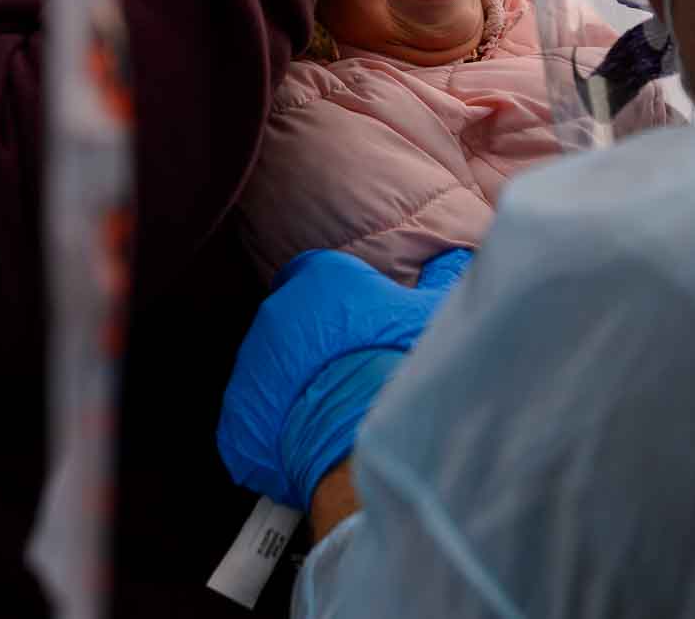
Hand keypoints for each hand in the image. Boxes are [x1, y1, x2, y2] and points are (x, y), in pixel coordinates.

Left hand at [218, 248, 470, 509]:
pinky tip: (312, 438)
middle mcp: (276, 310)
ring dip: (297, 381)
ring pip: (272, 366)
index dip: (335, 296)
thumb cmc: (402, 362)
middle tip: (351, 367)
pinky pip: (257, 416)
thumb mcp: (435, 314)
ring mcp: (251, 362)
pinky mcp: (237, 414)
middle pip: (293, 320)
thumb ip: (442, 278)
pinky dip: (280, 425)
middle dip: (315, 340)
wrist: (364, 433)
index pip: (316, 273)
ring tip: (335, 407)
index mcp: (320, 277)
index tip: (356, 318)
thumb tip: (456, 255)